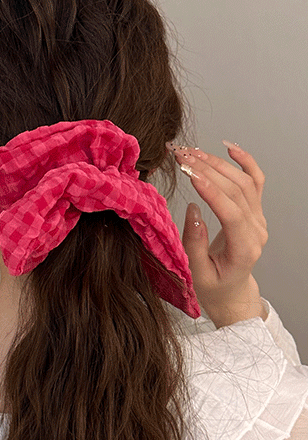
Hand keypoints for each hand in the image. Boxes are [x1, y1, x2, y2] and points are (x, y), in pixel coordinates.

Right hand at [170, 141, 267, 323]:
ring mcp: (259, 219)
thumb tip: (193, 210)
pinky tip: (229, 147)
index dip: (212, 191)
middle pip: (237, 192)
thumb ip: (194, 244)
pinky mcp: (255, 211)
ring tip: (192, 153)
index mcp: (244, 249)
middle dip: (208, 170)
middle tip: (181, 157)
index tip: (189, 173)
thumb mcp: (198, 274)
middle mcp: (256, 231)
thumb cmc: (214, 287)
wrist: (232, 292)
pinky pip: (255, 181)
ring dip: (218, 163)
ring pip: (245, 182)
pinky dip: (245, 161)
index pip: (232, 214)